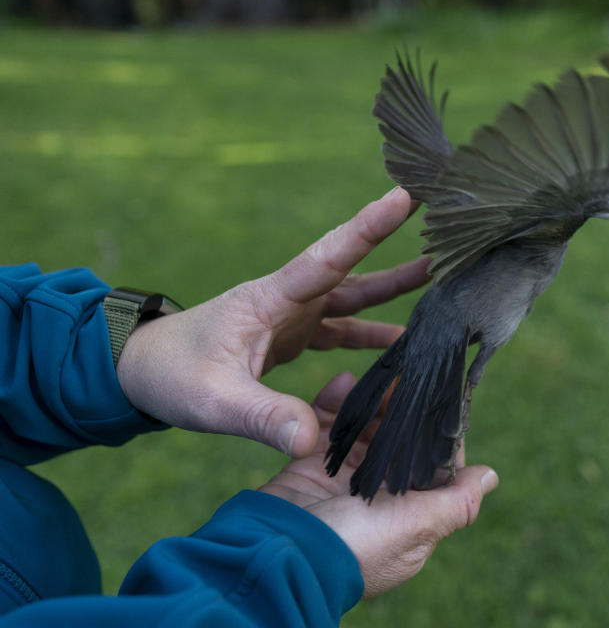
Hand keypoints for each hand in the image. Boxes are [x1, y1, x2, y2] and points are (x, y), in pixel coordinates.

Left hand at [116, 187, 428, 455]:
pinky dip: (371, 335)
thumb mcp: (212, 400)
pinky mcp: (291, 336)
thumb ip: (261, 417)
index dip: (368, 227)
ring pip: (352, 298)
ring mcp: (291, 317)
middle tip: (441, 233)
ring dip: (391, 292)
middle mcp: (287, 300)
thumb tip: (310, 442)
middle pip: (351, 272)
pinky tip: (400, 346)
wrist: (138, 371)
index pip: (327, 257)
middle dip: (394, 251)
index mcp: (270, 299)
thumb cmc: (169, 376)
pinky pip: (341, 330)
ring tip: (438, 281)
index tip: (404, 195)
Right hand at [259, 372, 498, 597]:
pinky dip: (337, 404)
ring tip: (384, 370)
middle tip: (412, 372)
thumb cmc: (357, 546)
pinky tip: (343, 381)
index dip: (438, 432)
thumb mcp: (416, 527)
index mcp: (411, 517)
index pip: (434, 466)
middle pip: (401, 442)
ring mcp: (345, 482)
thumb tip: (492, 477)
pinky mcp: (312, 465)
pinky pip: (331, 427)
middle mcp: (381, 499)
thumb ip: (457, 502)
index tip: (444, 395)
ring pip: (369, 430)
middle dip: (406, 408)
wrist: (279, 552)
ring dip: (375, 401)